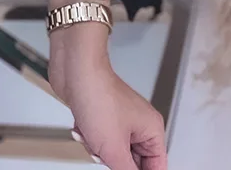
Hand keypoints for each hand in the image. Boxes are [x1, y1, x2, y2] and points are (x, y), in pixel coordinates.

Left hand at [48, 22, 167, 169]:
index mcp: (152, 129)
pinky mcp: (101, 115)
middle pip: (132, 161)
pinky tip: (82, 127)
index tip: (123, 169)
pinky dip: (89, 137)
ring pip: (113, 152)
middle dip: (114, 160)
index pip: (156, 167)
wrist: (74, 70)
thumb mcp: (115, 149)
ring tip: (92, 136)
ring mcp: (119, 118)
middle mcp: (139, 123)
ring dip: (98, 149)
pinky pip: (99, 139)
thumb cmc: (98, 95)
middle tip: (106, 153)